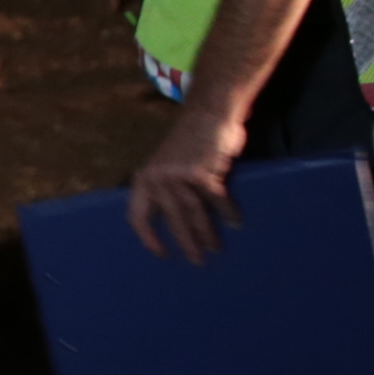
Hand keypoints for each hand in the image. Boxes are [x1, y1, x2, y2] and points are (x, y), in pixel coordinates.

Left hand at [127, 106, 245, 261]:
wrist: (208, 112)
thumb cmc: (191, 141)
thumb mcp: (169, 165)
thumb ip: (169, 188)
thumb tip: (176, 220)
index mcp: (145, 178)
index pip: (138, 216)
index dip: (148, 238)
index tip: (162, 255)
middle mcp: (158, 179)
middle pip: (171, 219)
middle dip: (185, 243)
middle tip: (196, 262)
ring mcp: (178, 176)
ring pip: (193, 214)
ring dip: (206, 234)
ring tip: (215, 249)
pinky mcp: (201, 173)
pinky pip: (216, 200)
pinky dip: (227, 213)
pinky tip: (235, 224)